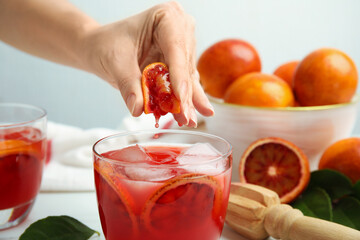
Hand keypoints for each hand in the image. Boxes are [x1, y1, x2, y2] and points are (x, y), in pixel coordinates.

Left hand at [81, 1, 213, 126]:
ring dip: (187, 101)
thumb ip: (129, 85)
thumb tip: (139, 108)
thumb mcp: (116, 63)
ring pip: (188, 77)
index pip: (176, 48)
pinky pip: (183, 83)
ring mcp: (181, 45)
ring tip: (189, 119)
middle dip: (184, 94)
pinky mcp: (179, 62)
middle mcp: (179, 28)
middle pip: (185, 66)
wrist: (100, 47)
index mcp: (166, 16)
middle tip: (186, 117)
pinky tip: (191, 114)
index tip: (181, 98)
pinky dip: (183, 100)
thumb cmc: (107, 45)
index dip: (179, 76)